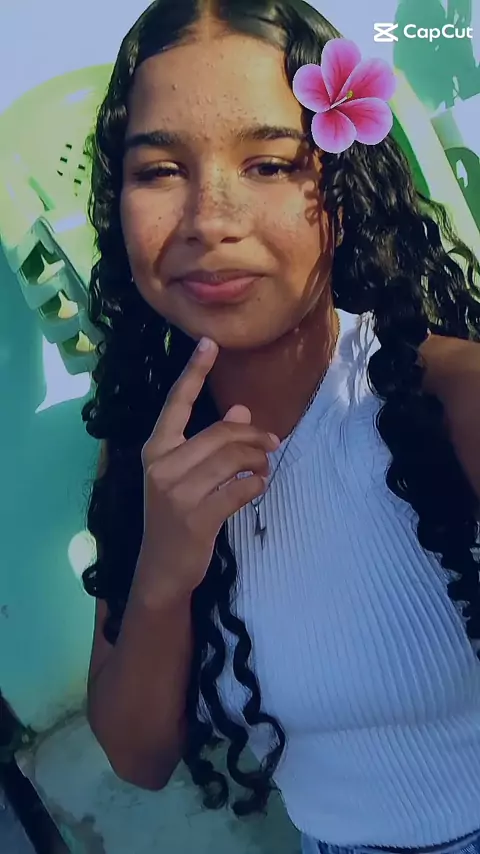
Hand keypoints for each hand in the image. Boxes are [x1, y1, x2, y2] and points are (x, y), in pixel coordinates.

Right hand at [134, 338, 279, 602]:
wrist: (162, 567)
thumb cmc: (175, 515)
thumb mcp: (183, 476)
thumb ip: (208, 443)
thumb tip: (242, 412)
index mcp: (155, 449)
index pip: (175, 403)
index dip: (193, 372)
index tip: (209, 343)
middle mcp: (162, 466)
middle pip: (221, 433)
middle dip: (253, 437)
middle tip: (272, 444)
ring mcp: (177, 493)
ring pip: (233, 459)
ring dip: (258, 461)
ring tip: (265, 467)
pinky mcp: (196, 517)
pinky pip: (240, 490)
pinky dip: (256, 486)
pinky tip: (257, 487)